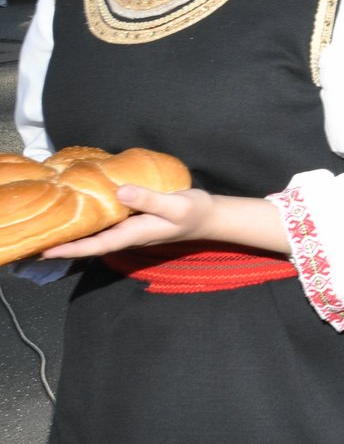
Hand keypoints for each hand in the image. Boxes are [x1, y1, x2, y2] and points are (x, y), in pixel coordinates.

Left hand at [41, 186, 216, 257]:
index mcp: (134, 233)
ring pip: (95, 236)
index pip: (95, 245)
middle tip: (33, 244)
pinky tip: (78, 216)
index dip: (70, 249)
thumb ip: (149, 198)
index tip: (45, 251)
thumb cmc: (194, 212)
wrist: (210, 217)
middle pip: (89, 244)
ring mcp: (129, 229)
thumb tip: (119, 192)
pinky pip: (104, 226)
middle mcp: (127, 234)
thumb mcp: (175, 205)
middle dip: (63, 246)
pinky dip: (87, 225)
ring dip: (72, 237)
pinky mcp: (133, 221)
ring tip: (48, 232)